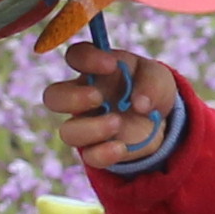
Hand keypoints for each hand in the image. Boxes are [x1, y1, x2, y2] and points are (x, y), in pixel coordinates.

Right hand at [47, 41, 179, 169]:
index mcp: (94, 70)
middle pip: (53, 96)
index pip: (75, 57)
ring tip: (117, 122)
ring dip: (91, 128)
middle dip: (72, 98)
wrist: (161, 120)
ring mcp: (87, 124)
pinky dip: (104, 153)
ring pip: (67, 131)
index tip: (111, 65)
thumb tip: (140, 104)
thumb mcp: (158, 78)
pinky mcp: (98, 149)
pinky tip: (121, 147)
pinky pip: (89, 156)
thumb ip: (151, 84)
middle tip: (99, 97)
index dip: (86, 59)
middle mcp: (82, 96)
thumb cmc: (149, 88)